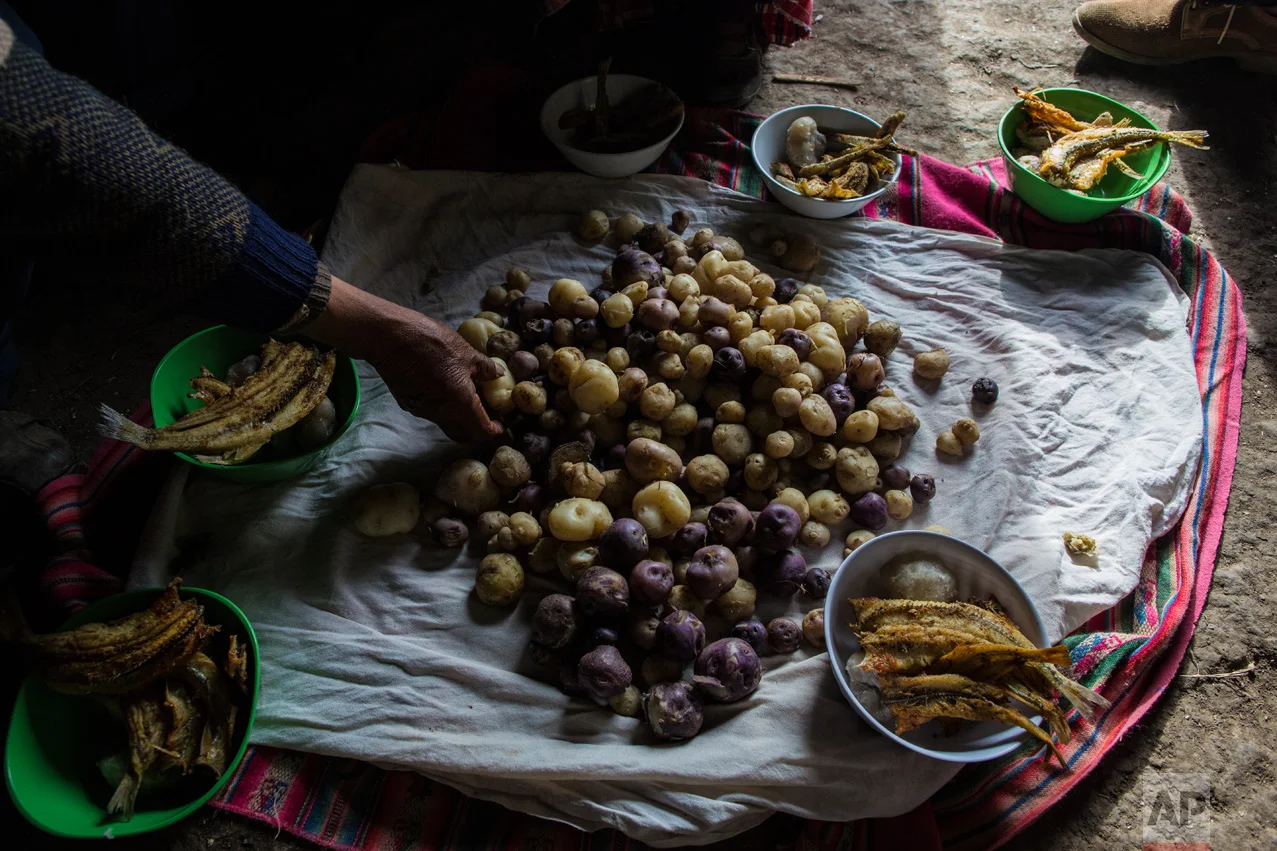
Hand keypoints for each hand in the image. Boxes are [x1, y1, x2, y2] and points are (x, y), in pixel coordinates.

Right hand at [373, 313, 504, 440]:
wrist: (390, 337)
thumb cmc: (432, 343)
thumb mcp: (466, 352)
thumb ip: (486, 368)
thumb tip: (499, 374)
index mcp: (460, 404)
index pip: (480, 432)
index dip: (493, 431)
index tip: (500, 423)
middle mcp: (441, 413)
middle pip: (462, 433)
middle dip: (475, 428)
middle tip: (484, 411)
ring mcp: (421, 410)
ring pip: (445, 421)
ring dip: (458, 414)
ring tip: (465, 392)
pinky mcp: (407, 403)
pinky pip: (430, 411)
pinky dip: (441, 405)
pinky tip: (443, 385)